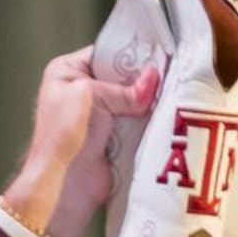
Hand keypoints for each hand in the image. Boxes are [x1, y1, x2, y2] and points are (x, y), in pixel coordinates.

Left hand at [0, 46, 158, 236]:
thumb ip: (124, 88)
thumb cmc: (65, 135)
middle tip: (171, 71)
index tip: (159, 51)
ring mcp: (99, 117)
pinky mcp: (113, 138)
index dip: (131, 53)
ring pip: (132, 101)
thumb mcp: (91, 95)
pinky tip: (166, 112)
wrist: (64, 185)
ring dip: (148, 101)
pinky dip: (148, 121)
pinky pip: (136, 123)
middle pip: (122, 77)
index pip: (105, 53)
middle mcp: (82, 92)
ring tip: (173, 91)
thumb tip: (154, 78)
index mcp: (67, 72)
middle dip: (143, 78)